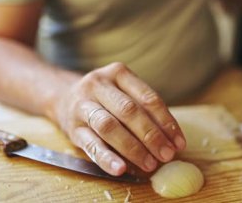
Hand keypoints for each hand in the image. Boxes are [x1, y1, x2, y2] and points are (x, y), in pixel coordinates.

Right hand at [52, 62, 185, 175]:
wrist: (62, 96)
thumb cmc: (104, 98)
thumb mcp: (123, 92)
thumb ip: (144, 111)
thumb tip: (171, 140)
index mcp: (118, 73)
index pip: (148, 98)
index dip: (166, 121)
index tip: (178, 142)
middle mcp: (98, 85)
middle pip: (130, 111)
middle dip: (151, 135)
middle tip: (167, 155)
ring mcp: (82, 105)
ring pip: (110, 126)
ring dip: (133, 148)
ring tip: (150, 164)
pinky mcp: (72, 128)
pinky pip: (90, 145)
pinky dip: (107, 158)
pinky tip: (121, 169)